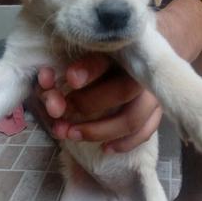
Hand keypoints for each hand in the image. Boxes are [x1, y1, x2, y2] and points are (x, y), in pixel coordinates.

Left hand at [35, 54, 162, 152]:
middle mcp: (141, 72)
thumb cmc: (92, 63)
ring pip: (132, 118)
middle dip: (87, 104)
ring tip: (70, 134)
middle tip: (58, 111)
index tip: (70, 79)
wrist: (124, 67)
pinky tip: (105, 149)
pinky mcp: (155, 111)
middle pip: (122, 90)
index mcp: (122, 52)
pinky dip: (125, 143)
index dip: (89, 69)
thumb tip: (45, 81)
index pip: (110, 58)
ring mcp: (152, 94)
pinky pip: (146, 131)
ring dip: (100, 130)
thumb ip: (61, 72)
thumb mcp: (75, 63)